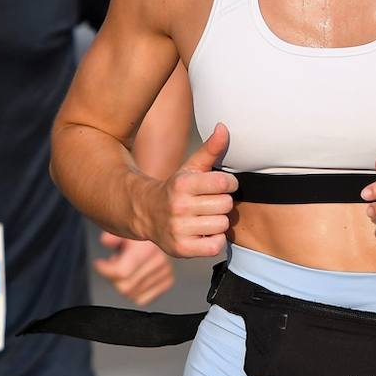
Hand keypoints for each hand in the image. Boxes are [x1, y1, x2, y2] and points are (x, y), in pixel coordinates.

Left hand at [93, 233, 174, 304]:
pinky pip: (142, 299)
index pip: (121, 272)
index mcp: (148, 247)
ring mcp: (166, 272)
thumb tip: (106, 241)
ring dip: (124, 283)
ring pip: (132, 295)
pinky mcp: (168, 281)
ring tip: (127, 267)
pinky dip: (134, 291)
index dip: (105, 270)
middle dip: (113, 278)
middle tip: (114, 264)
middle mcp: (160, 261)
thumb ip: (111, 236)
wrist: (160, 229)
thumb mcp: (122, 229)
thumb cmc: (137, 230)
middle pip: (125, 287)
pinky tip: (135, 276)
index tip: (99, 263)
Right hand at [143, 123, 235, 257]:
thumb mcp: (191, 168)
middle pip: (226, 205)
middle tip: (212, 203)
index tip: (223, 185)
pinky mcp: (181, 249)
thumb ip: (210, 149)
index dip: (229, 183)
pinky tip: (205, 232)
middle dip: (223, 202)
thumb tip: (223, 127)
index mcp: (182, 184)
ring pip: (222, 224)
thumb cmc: (177, 189)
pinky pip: (216, 245)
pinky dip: (215, 240)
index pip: (224, 183)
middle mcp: (179, 207)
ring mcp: (178, 229)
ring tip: (206, 217)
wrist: (146, 213)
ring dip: (219, 221)